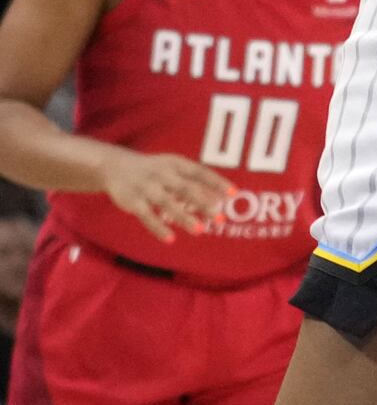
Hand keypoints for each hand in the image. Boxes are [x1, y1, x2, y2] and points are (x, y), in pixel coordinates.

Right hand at [101, 149, 232, 239]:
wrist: (115, 166)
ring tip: (200, 231)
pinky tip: (170, 239)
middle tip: (220, 218)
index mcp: (176, 164)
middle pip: (186, 189)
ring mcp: (147, 188)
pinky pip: (147, 216)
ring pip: (168, 204)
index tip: (233, 194)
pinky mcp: (133, 202)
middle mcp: (163, 174)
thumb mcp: (172, 168)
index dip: (217, 182)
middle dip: (204, 203)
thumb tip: (219, 198)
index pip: (200, 172)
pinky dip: (158, 228)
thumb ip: (193, 181)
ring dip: (184, 217)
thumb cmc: (154, 170)